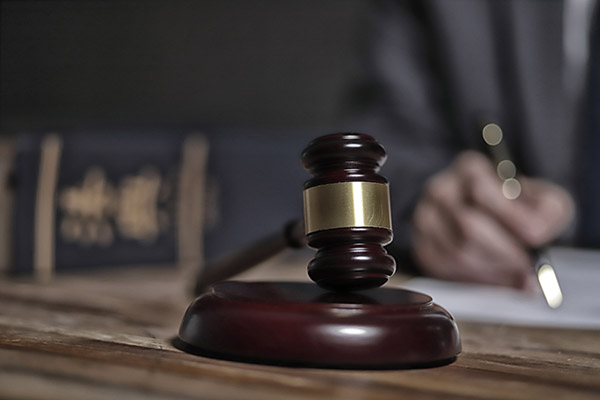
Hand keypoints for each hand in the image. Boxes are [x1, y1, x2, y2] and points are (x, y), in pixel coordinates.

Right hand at [411, 151, 573, 288]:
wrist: (496, 222)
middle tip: (529, 266)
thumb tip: (535, 235)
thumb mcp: (543, 200)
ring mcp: (426, 219)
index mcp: (469, 169)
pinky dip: (476, 279)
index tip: (536, 237)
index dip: (510, 217)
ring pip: (456, 252)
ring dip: (493, 269)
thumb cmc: (520, 209)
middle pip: (467, 225)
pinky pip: (446, 269)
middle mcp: (440, 189)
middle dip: (504, 252)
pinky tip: (496, 276)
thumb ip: (547, 212)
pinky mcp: (422, 246)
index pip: (480, 190)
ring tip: (516, 274)